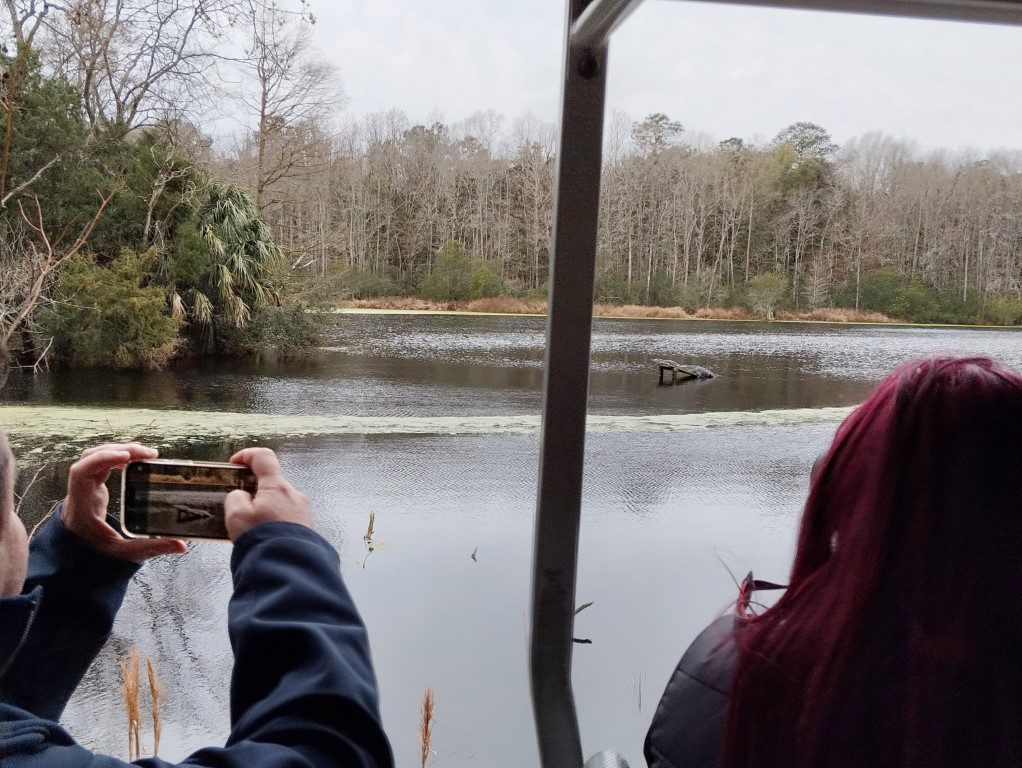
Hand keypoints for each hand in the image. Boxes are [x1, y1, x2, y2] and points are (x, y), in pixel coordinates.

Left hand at [61, 444, 186, 562]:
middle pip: (92, 457)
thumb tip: (182, 546)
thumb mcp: (122, 554)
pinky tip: (136, 459)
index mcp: (82, 505)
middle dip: (120, 450)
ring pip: (96, 455)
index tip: (127, 457)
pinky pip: (102, 461)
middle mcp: (81, 490)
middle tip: (149, 454)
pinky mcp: (93, 484)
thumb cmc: (93, 553)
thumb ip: (150, 548)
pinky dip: (119, 456)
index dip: (102, 459)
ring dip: (120, 449)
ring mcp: (86, 485)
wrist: (73, 554)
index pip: (82, 472)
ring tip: (147, 454)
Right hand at [225, 448, 311, 541]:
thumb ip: (235, 498)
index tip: (234, 465)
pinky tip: (265, 537)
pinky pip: (286, 516)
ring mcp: (303, 510)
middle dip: (253, 490)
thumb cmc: (261, 539)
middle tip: (239, 506)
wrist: (289, 567)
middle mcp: (294, 494)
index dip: (247, 455)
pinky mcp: (306, 526)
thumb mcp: (236, 516)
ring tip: (251, 528)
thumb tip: (243, 496)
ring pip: (278, 501)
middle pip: (271, 482)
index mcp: (277, 486)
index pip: (264, 457)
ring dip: (264, 508)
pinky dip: (273, 520)